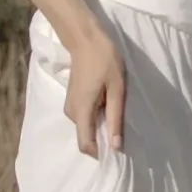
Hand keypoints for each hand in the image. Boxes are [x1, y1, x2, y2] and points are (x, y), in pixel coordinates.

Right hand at [63, 24, 125, 156]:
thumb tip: (116, 146)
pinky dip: (96, 116)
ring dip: (100, 125)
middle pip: (86, 137)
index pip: (85, 145)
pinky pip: (84, 118)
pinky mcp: (72, 100)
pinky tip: (106, 102)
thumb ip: (115, 118)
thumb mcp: (116, 88)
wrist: (84, 38)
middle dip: (103, 138)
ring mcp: (69, 106)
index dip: (100, 153)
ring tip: (115, 109)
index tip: (117, 150)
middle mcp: (71, 113)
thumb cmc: (104, 59)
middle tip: (121, 125)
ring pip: (86, 127)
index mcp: (81, 111)